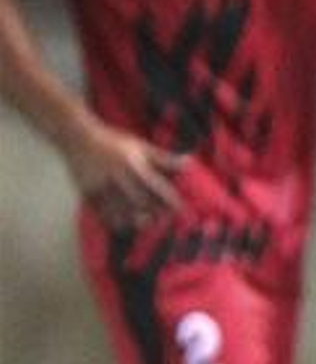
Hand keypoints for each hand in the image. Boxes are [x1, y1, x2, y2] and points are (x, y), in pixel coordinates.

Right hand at [65, 120, 184, 231]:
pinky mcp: (87, 194)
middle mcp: (119, 178)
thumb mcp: (141, 146)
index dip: (170, 200)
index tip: (181, 210)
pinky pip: (101, 214)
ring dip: (135, 220)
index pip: (157, 187)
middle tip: (163, 219)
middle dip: (154, 213)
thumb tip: (189, 164)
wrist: (78, 138)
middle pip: (141, 202)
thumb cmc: (114, 141)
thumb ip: (163, 158)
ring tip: (145, 223)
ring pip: (121, 212)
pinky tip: (123, 225)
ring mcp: (102, 187)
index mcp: (134, 165)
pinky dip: (113, 222)